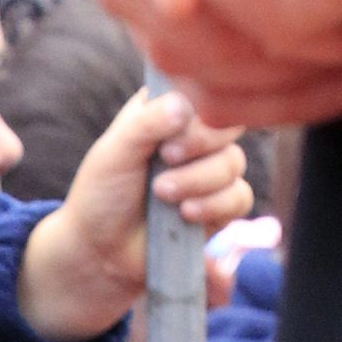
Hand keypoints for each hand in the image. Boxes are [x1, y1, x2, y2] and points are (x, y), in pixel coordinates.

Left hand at [16, 85, 254, 339]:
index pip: (206, 91)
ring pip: (234, 163)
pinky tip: (185, 213)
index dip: (197, 110)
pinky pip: (240, 198)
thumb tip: (185, 106)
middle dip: (201, 143)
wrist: (101, 251)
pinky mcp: (220, 205)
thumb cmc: (103, 194)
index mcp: (170, 109)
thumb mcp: (115, 152)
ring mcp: (210, 170)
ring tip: (162, 194)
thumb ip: (146, 123)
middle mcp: (195, 135)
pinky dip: (214, 205)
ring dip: (199, 180)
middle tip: (165, 160)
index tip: (167, 132)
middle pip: (229, 124)